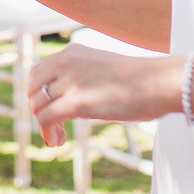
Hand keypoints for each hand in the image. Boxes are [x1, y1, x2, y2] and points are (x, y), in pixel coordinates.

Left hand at [27, 46, 180, 146]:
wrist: (161, 82)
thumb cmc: (142, 80)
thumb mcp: (103, 69)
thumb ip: (84, 77)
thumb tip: (75, 99)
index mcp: (72, 52)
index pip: (37, 72)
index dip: (38, 94)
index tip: (51, 110)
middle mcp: (66, 62)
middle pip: (32, 88)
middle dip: (38, 109)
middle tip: (54, 126)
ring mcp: (70, 81)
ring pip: (37, 105)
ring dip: (43, 124)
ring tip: (58, 137)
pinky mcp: (77, 102)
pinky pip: (46, 118)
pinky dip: (47, 132)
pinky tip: (58, 140)